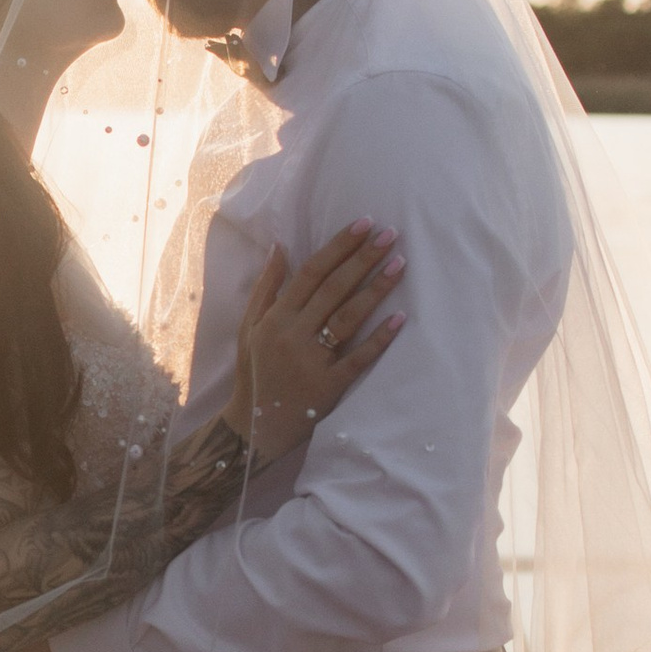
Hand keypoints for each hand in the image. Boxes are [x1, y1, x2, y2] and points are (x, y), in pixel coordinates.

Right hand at [225, 221, 403, 465]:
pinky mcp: (329, 387)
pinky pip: (358, 359)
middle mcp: (293, 335)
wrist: (255, 427)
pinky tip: (400, 317)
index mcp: (275, 317)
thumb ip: (267, 287)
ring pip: (348, 318)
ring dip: (376, 289)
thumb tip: (281, 245)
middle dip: (363, 258)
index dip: (338, 246)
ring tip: (400, 263)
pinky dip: (379, 338)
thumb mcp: (249, 327)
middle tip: (390, 234)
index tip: (363, 224)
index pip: (311, 272)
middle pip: (333, 289)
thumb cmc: (255, 371)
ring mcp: (311, 361)